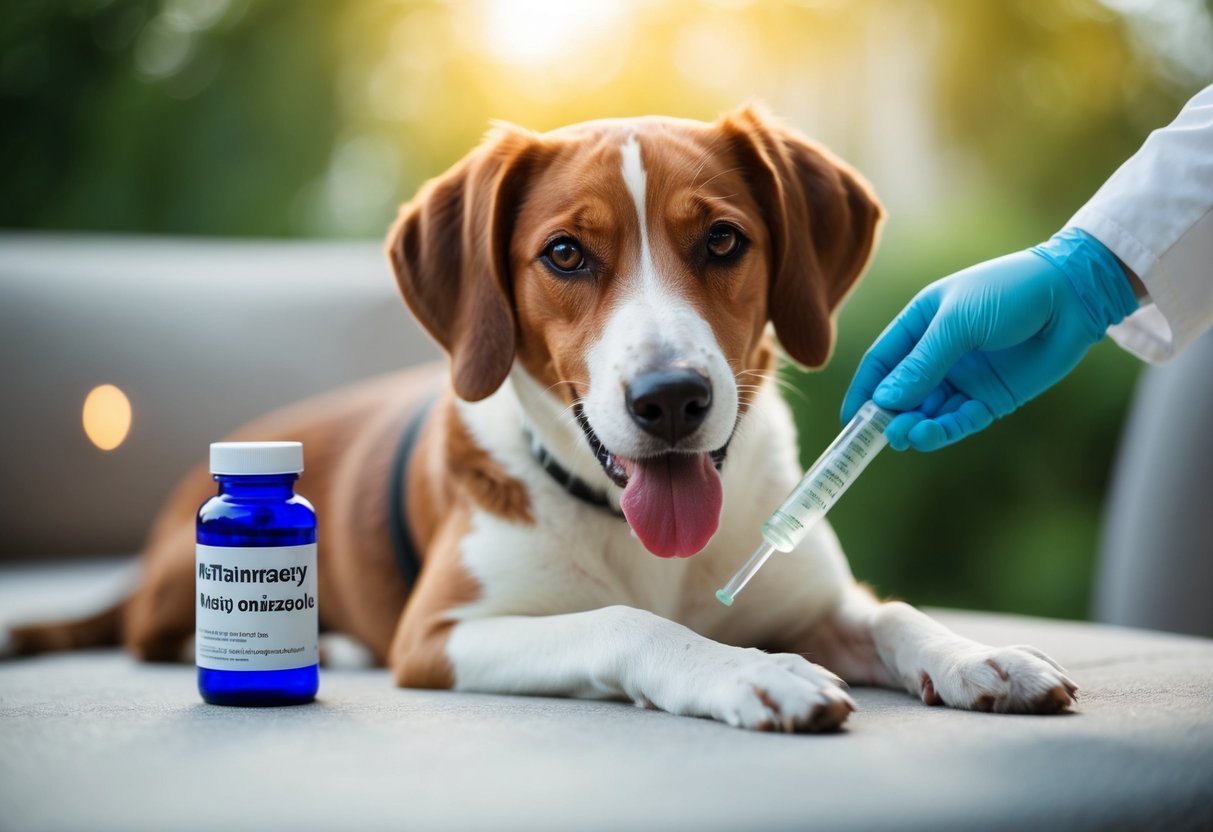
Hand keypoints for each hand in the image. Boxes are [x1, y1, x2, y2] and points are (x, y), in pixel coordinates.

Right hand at [842, 228, 1138, 450]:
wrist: (1072, 297)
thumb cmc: (1009, 293)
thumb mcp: (958, 324)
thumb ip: (922, 364)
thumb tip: (884, 401)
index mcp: (920, 323)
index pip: (882, 362)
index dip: (864, 389)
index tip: (849, 420)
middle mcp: (937, 353)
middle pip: (901, 392)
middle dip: (888, 416)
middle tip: (877, 437)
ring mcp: (963, 377)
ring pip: (928, 411)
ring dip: (914, 426)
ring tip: (905, 437)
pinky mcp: (989, 397)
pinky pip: (959, 420)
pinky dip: (943, 430)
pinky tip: (930, 434)